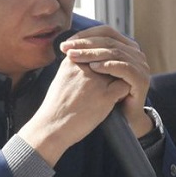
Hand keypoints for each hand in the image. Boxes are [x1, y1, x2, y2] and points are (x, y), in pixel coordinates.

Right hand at [19, 25, 153, 165]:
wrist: (51, 126)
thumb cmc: (56, 105)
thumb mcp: (61, 78)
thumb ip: (75, 66)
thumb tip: (89, 58)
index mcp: (73, 61)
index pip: (97, 49)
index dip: (105, 55)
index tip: (105, 65)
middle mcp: (85, 67)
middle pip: (109, 57)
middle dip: (114, 63)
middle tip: (116, 74)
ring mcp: (96, 82)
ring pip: (119, 70)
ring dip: (120, 76)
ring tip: (117, 85)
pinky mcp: (105, 96)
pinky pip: (124, 86)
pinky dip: (123, 91)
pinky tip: (118, 98)